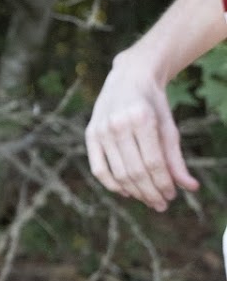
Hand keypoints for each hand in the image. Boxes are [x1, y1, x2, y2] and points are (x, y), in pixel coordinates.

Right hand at [85, 51, 198, 211]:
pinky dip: (112, 185)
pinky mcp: (91, 134)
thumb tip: (190, 187)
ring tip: (148, 199)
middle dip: (150, 192)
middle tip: (161, 204)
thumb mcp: (169, 127)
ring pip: (118, 173)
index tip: (172, 195)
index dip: (163, 183)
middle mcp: (118, 124)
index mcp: (142, 118)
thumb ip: (176, 158)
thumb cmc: (153, 104)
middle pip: (135, 171)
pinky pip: (99, 168)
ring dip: (135, 192)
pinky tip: (127, 192)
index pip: (153, 162)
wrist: (129, 77)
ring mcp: (101, 129)